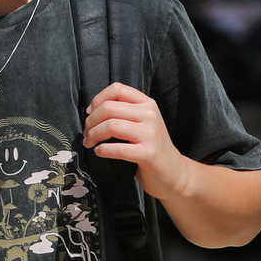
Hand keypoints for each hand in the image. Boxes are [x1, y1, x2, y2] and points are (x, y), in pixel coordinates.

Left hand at [84, 83, 192, 200]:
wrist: (173, 171)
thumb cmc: (150, 146)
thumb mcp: (142, 122)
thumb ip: (123, 111)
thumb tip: (91, 110)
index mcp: (147, 103)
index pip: (117, 89)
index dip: (97, 100)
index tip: (89, 113)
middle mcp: (150, 115)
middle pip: (109, 108)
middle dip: (90, 121)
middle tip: (86, 133)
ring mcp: (150, 134)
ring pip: (110, 126)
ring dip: (93, 135)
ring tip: (89, 142)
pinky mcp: (148, 153)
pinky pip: (117, 148)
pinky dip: (102, 150)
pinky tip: (100, 152)